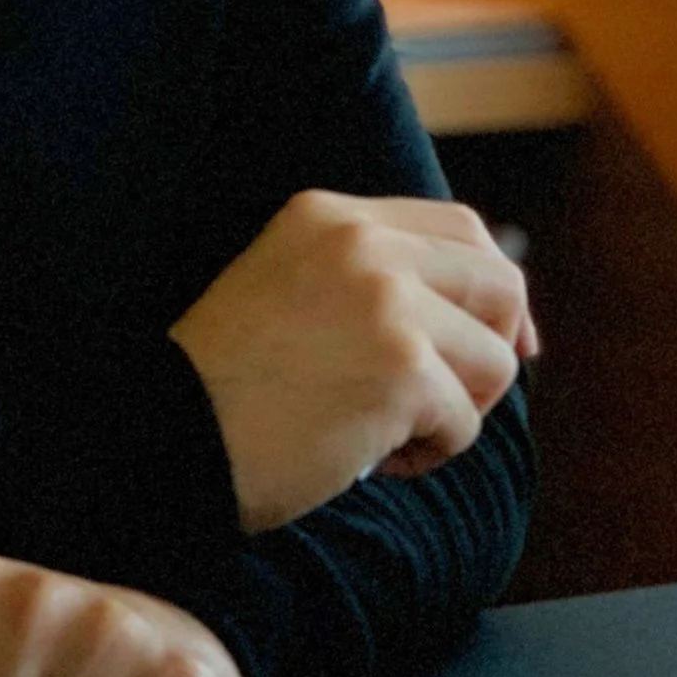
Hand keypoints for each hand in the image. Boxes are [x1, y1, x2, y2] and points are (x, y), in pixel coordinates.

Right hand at [168, 190, 536, 532]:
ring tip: (382, 434)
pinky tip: (368, 461)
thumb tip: (489, 320)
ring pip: (492, 361)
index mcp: (329, 216)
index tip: (508, 341)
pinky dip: (427, 455)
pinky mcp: (403, 371)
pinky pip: (466, 423)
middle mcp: (363, 243)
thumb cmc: (224, 388)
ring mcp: (387, 303)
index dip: (493, 289)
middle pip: (497, 282)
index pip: (461, 228)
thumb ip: (370, 279)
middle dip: (492, 351)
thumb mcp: (291, 289)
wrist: (169, 439)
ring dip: (452, 412)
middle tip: (450, 403)